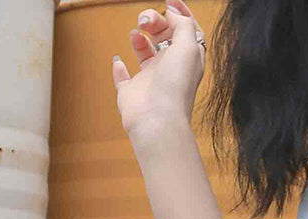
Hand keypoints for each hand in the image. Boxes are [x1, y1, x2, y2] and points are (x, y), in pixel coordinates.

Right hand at [112, 0, 206, 140]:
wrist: (157, 119)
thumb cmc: (175, 85)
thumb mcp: (188, 47)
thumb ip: (184, 25)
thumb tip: (174, 13)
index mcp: (187, 60)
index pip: (187, 33)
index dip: (180, 15)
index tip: (169, 2)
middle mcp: (170, 69)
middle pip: (164, 37)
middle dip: (156, 21)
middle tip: (146, 20)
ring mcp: (150, 81)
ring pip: (145, 53)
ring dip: (139, 39)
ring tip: (137, 34)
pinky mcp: (131, 91)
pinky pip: (123, 77)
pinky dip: (119, 67)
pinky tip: (119, 60)